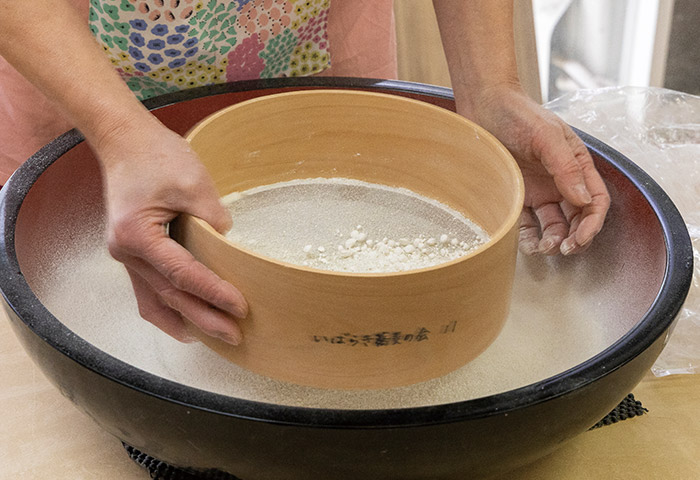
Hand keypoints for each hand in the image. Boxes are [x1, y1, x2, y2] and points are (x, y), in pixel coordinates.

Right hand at [98, 121, 247, 343]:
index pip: (183, 274)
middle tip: (235, 335)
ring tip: (213, 337)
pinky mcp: (132, 251)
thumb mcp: (193, 182)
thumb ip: (212, 218)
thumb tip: (229, 248)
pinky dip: (165, 308)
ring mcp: (125, 254)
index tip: (240, 306)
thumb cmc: (156, 155)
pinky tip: (185, 321)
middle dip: (204, 318)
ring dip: (184, 320)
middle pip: (169, 296)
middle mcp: (125, 252)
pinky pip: (146, 289)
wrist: (125, 139)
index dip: (213, 293)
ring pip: (154, 300)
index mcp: (137, 235)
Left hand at [457, 85, 609, 254]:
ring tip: (542, 248)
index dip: (592, 223)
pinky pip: (525, 224)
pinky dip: (528, 237)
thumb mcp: (546, 135)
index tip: (579, 239)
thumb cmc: (517, 114)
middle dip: (574, 238)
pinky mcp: (515, 195)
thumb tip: (583, 200)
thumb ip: (565, 167)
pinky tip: (526, 244)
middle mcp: (560, 181)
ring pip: (552, 225)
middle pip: (577, 219)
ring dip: (552, 240)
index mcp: (576, 165)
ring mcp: (537, 190)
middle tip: (562, 250)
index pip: (595, 201)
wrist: (482, 105)